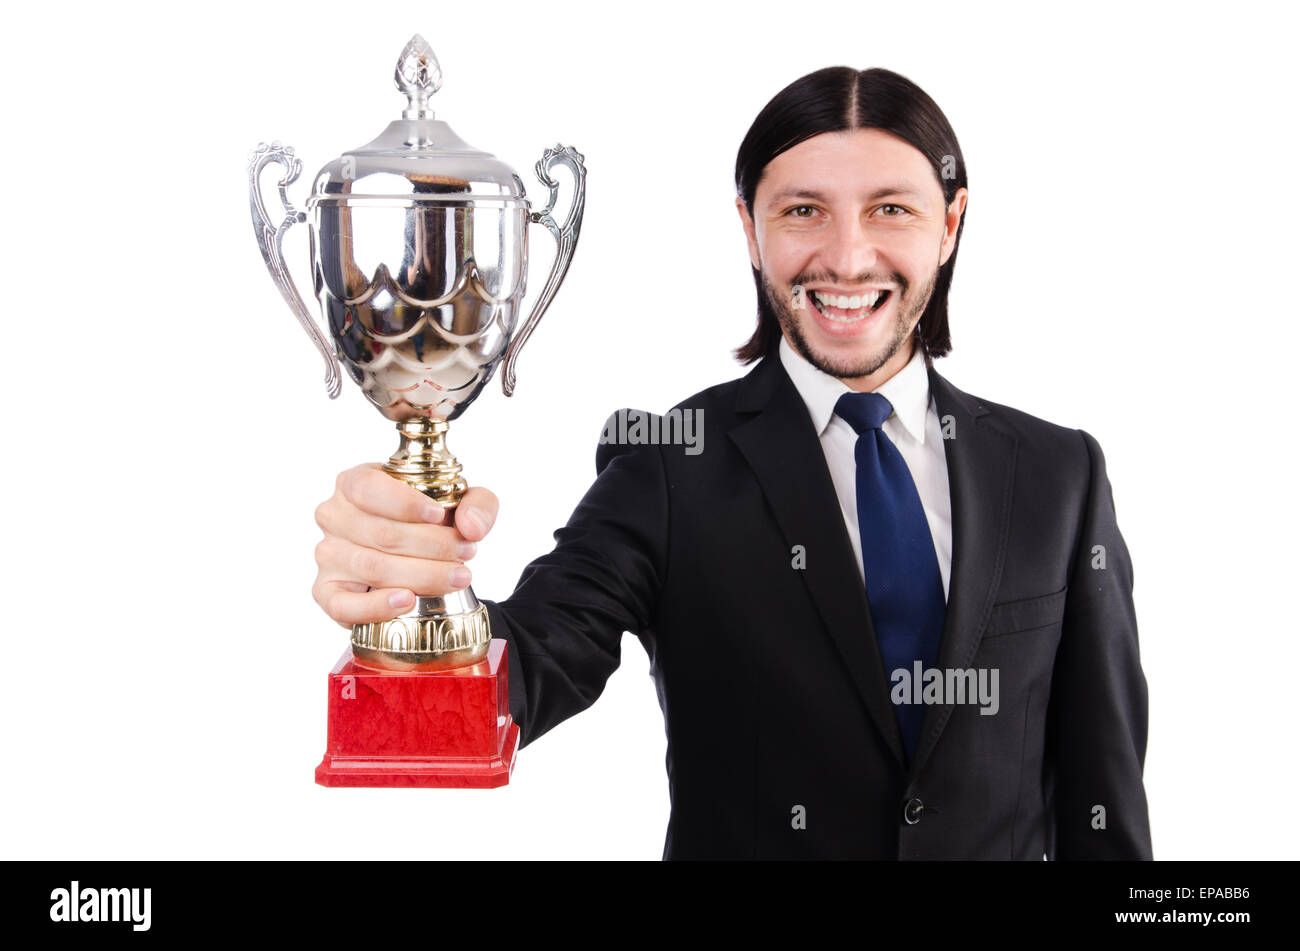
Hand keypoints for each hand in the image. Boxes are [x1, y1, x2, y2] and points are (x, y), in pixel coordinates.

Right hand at [311, 463, 498, 628]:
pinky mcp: (328, 592)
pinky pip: (343, 605)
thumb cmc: (433, 521)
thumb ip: (478, 504)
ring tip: (458, 575)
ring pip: (373, 568)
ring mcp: (328, 555)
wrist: (419, 557)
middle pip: (381, 534)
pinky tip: (407, 601)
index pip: (368, 488)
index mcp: (354, 483)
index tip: (441, 515)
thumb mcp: (462, 502)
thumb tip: (471, 527)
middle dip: (432, 545)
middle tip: (466, 552)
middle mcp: (334, 516)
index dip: (405, 503)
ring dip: (422, 575)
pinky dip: (376, 606)